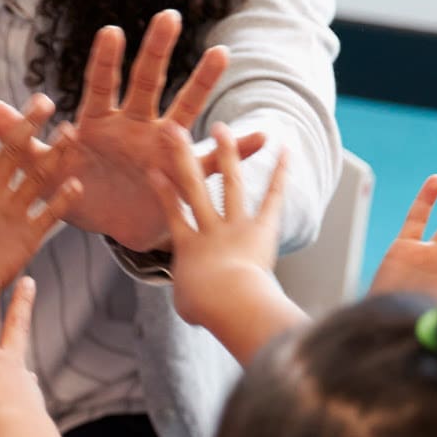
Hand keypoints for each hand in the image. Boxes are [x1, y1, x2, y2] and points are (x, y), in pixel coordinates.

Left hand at [0, 10, 264, 251]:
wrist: (115, 226)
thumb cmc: (79, 192)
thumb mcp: (44, 172)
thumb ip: (18, 142)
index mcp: (98, 123)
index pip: (100, 85)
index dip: (104, 61)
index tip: (111, 31)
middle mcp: (134, 126)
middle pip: (146, 83)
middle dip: (156, 52)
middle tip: (168, 16)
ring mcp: (163, 146)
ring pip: (185, 108)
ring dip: (203, 81)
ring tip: (222, 53)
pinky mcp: (184, 174)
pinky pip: (212, 161)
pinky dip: (238, 149)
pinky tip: (263, 137)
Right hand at [0, 101, 81, 286]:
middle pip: (11, 150)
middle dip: (29, 123)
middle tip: (46, 100)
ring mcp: (10, 213)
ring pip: (37, 175)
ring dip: (56, 151)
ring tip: (71, 130)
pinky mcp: (27, 236)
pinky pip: (50, 213)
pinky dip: (65, 199)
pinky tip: (79, 182)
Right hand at [149, 124, 288, 332]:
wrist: (228, 301)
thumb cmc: (206, 307)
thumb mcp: (188, 304)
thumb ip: (189, 295)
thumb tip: (194, 303)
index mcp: (187, 246)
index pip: (171, 214)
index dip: (162, 192)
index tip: (152, 170)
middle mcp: (209, 229)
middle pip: (193, 188)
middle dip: (183, 157)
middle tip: (174, 131)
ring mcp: (235, 225)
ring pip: (229, 184)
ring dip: (226, 154)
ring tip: (222, 128)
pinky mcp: (262, 228)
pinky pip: (270, 198)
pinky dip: (279, 174)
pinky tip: (284, 150)